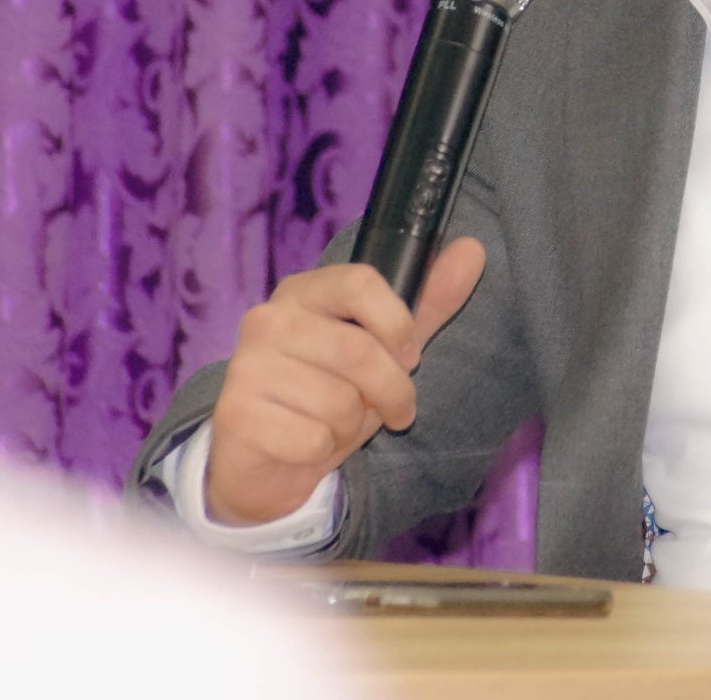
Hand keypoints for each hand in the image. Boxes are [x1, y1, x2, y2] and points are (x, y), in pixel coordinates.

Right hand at [202, 240, 486, 525]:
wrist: (265, 460)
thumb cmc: (328, 396)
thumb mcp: (383, 351)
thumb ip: (427, 305)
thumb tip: (473, 249)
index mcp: (303, 292)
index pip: (360, 281)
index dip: (397, 323)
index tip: (409, 355)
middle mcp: (268, 320)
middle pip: (359, 351)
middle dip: (393, 392)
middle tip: (394, 409)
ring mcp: (247, 366)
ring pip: (339, 402)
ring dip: (354, 427)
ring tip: (336, 424)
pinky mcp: (237, 414)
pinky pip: (313, 439)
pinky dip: (323, 451)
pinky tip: (305, 444)